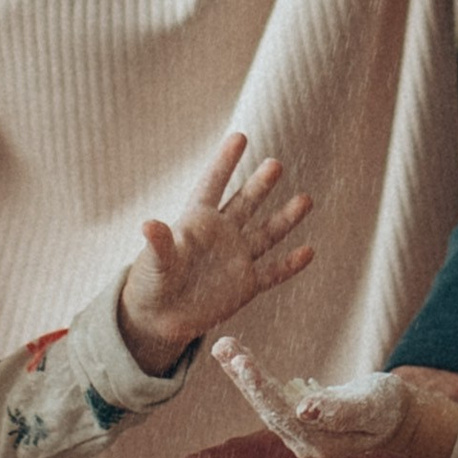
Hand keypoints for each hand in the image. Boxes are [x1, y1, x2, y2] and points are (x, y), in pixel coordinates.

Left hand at [117, 132, 314, 376]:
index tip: (240, 137)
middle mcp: (221, 234)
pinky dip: (289, 265)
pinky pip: (272, 272)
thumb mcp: (153, 263)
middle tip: (275, 164)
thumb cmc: (150, 284)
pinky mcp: (245, 285)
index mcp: (196, 221)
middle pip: (245, 203)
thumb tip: (149, 225)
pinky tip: (308, 252)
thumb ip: (158, 244)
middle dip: (260, 184)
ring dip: (285, 218)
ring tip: (305, 200)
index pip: (213, 184)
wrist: (158, 320)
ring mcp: (236, 258)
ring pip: (266, 234)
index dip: (225, 161)